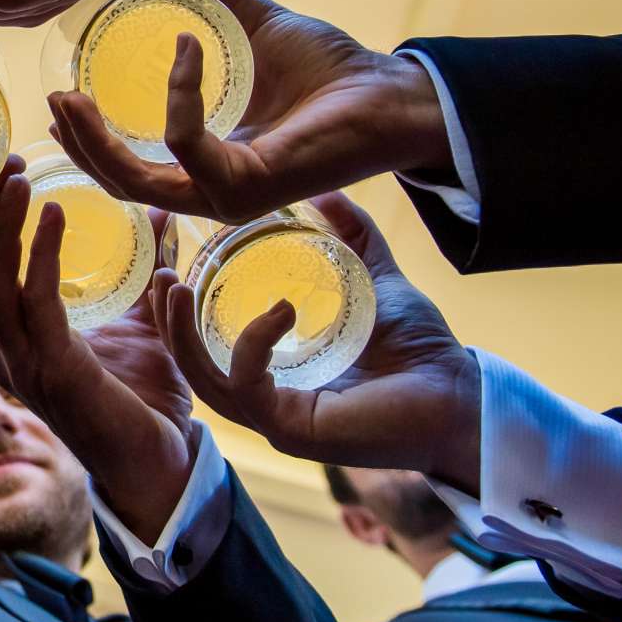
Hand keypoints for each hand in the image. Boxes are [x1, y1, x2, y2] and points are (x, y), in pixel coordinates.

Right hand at [0, 187, 196, 541]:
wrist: (163, 464)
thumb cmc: (146, 401)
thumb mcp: (145, 323)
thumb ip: (147, 272)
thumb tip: (163, 212)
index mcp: (15, 346)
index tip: (1, 177)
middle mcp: (7, 357)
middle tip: (4, 167)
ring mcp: (25, 369)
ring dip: (2, 231)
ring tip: (21, 183)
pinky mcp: (55, 375)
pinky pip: (35, 306)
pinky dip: (40, 256)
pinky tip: (54, 218)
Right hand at [47, 0, 451, 223]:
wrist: (392, 95)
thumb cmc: (334, 73)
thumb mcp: (253, 25)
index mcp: (209, 164)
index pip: (131, 171)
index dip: (90, 142)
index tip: (63, 95)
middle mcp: (212, 190)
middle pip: (121, 184)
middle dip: (80, 145)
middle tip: (53, 98)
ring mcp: (227, 196)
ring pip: (138, 181)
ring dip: (98, 140)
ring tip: (71, 97)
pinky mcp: (247, 186)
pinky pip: (186, 143)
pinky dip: (180, 93)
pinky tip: (190, 48)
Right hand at [150, 193, 481, 489]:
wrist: (461, 393)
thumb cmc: (420, 350)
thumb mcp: (375, 281)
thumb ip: (352, 240)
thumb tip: (328, 191)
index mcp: (274, 369)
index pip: (204, 342)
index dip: (177, 307)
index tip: (168, 257)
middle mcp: (266, 398)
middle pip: (190, 364)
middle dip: (165, 321)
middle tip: (160, 274)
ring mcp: (275, 420)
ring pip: (203, 380)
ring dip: (181, 335)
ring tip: (176, 289)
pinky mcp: (292, 430)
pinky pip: (247, 386)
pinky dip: (251, 343)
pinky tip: (278, 309)